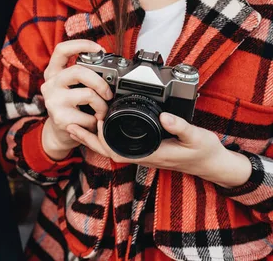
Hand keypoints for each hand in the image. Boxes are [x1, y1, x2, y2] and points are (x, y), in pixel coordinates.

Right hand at [41, 40, 112, 160]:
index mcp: (53, 73)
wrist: (60, 133)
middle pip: (78, 71)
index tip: (99, 49)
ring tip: (101, 112)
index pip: (61, 50)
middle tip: (108, 93)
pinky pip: (89, 116)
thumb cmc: (71, 107)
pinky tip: (92, 123)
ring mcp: (53, 101)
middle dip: (100, 81)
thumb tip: (111, 70)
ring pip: (88, 94)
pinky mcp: (60, 118)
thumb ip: (83, 76)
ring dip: (102, 105)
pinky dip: (97, 121)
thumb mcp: (71, 88)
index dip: (81, 45)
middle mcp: (50, 84)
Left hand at [68, 112, 252, 187]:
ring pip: (110, 147)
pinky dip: (104, 137)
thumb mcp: (196, 137)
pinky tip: (97, 127)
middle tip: (68, 123)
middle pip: (106, 149)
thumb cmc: (203, 151)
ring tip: (75, 123)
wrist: (212, 164)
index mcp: (149, 154)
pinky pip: (118, 144)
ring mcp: (141, 154)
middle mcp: (141, 156)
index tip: (91, 121)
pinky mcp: (144, 150)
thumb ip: (180, 126)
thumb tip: (164, 116)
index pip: (116, 149)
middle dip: (86, 138)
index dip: (99, 137)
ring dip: (91, 137)